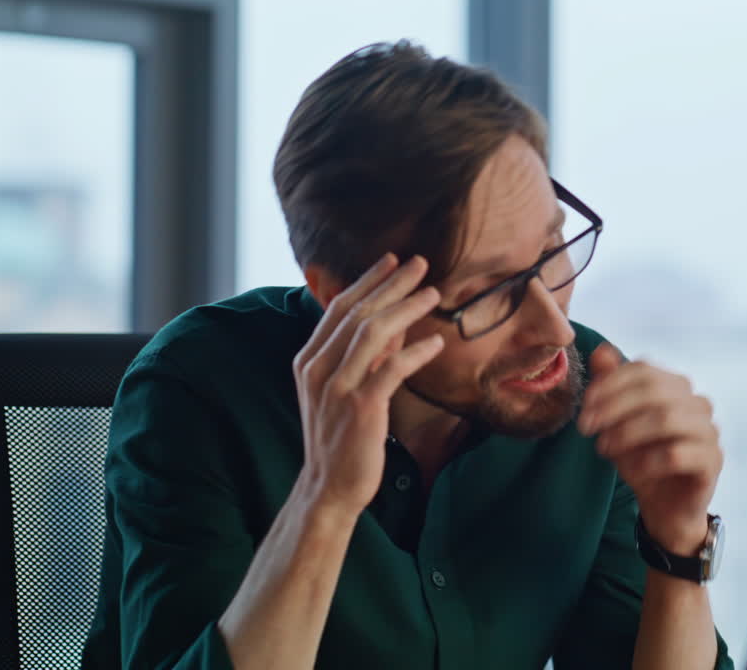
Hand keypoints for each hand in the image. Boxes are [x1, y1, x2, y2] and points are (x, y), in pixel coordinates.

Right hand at [292, 254, 444, 516]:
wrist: (330, 486)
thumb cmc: (342, 436)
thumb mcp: (347, 389)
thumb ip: (368, 355)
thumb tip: (397, 322)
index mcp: (310, 359)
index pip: (340, 307)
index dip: (368, 281)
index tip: (392, 260)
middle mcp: (319, 368)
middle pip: (358, 312)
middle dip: (391, 284)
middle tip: (420, 263)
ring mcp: (338, 388)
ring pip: (373, 333)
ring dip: (405, 309)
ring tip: (433, 294)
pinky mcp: (361, 408)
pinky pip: (391, 370)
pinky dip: (414, 352)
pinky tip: (436, 342)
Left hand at [578, 343, 723, 555]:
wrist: (665, 506)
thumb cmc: (642, 457)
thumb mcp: (618, 422)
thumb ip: (611, 386)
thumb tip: (601, 351)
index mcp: (676, 386)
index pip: (643, 370)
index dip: (609, 384)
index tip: (584, 408)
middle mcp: (697, 403)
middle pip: (654, 391)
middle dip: (614, 407)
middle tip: (587, 428)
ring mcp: (708, 431)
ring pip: (667, 419)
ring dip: (628, 432)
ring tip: (604, 448)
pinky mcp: (712, 461)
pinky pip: (678, 453)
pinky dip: (648, 460)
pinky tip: (633, 469)